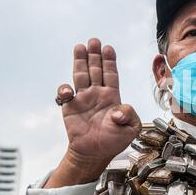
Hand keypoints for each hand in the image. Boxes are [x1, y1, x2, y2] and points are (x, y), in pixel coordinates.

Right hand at [46, 38, 140, 186]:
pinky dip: (65, 89)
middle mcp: (97, 94)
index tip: (108, 48)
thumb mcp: (131, 129)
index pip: (111, 74)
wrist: (95, 154)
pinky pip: (65, 94)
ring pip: (81, 76)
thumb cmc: (113, 142)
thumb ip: (129, 116)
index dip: (109, 61)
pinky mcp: (70, 107)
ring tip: (80, 47)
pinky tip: (69, 90)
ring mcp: (83, 99)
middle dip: (95, 55)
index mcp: (113, 97)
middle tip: (94, 40)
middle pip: (95, 70)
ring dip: (80, 61)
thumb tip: (118, 110)